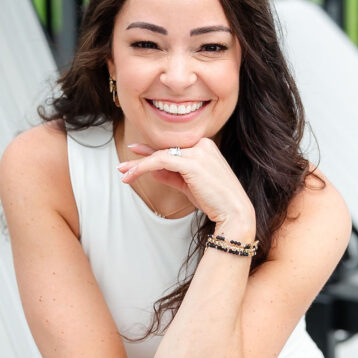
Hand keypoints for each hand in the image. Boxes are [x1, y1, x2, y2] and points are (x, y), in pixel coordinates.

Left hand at [117, 138, 254, 230]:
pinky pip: (161, 161)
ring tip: (124, 173)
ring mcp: (198, 152)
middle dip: (141, 157)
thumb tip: (152, 169)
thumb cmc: (215, 201)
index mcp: (205, 146)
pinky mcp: (192, 162)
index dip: (151, 151)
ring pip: (161, 155)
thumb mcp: (189, 185)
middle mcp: (202, 144)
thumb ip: (171, 175)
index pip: (173, 148)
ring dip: (139, 165)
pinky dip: (144, 167)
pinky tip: (133, 175)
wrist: (234, 213)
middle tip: (122, 166)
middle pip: (165, 149)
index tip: (135, 154)